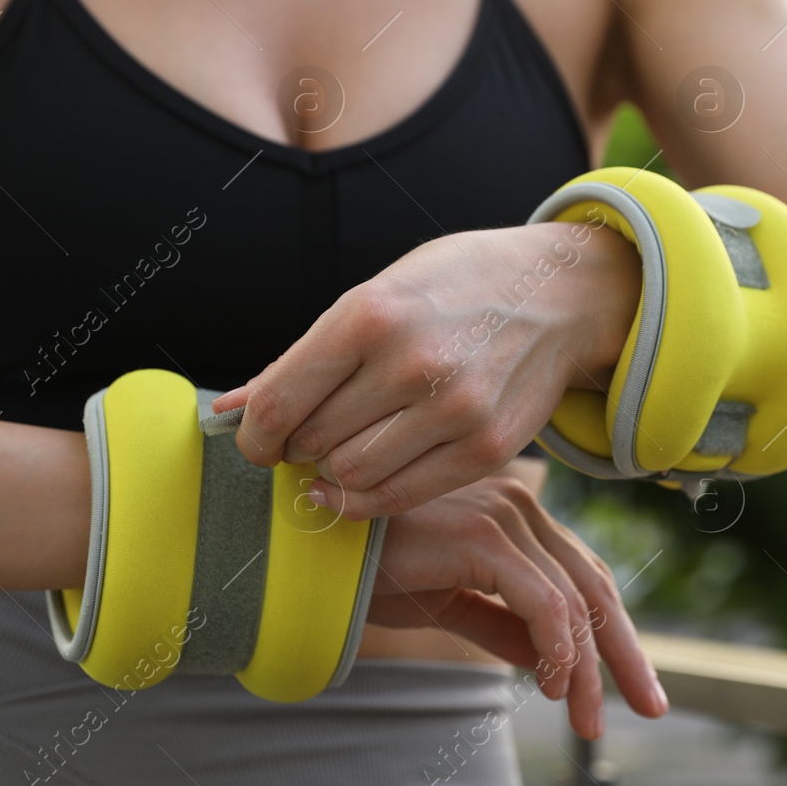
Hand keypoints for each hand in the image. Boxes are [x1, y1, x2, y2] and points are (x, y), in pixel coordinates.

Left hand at [212, 222, 641, 518]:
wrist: (560, 292)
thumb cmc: (454, 288)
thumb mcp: (376, 295)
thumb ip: (301, 359)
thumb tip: (226, 411)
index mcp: (372, 312)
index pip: (281, 402)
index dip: (254, 435)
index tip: (256, 440)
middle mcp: (413, 362)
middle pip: (314, 443)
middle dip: (297, 447)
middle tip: (307, 437)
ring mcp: (456, 409)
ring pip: (352, 476)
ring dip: (333, 472)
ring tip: (343, 448)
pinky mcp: (489, 448)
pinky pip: (401, 495)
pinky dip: (369, 497)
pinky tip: (364, 479)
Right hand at [365, 472, 667, 739]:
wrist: (311, 548)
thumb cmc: (369, 566)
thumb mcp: (452, 606)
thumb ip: (506, 627)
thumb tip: (557, 664)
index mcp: (513, 516)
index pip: (582, 577)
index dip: (612, 633)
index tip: (633, 685)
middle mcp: (518, 506)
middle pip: (592, 584)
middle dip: (623, 651)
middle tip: (650, 705)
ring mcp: (503, 515)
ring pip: (572, 599)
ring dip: (586, 666)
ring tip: (584, 717)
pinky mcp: (484, 536)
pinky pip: (541, 600)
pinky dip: (557, 647)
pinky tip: (555, 685)